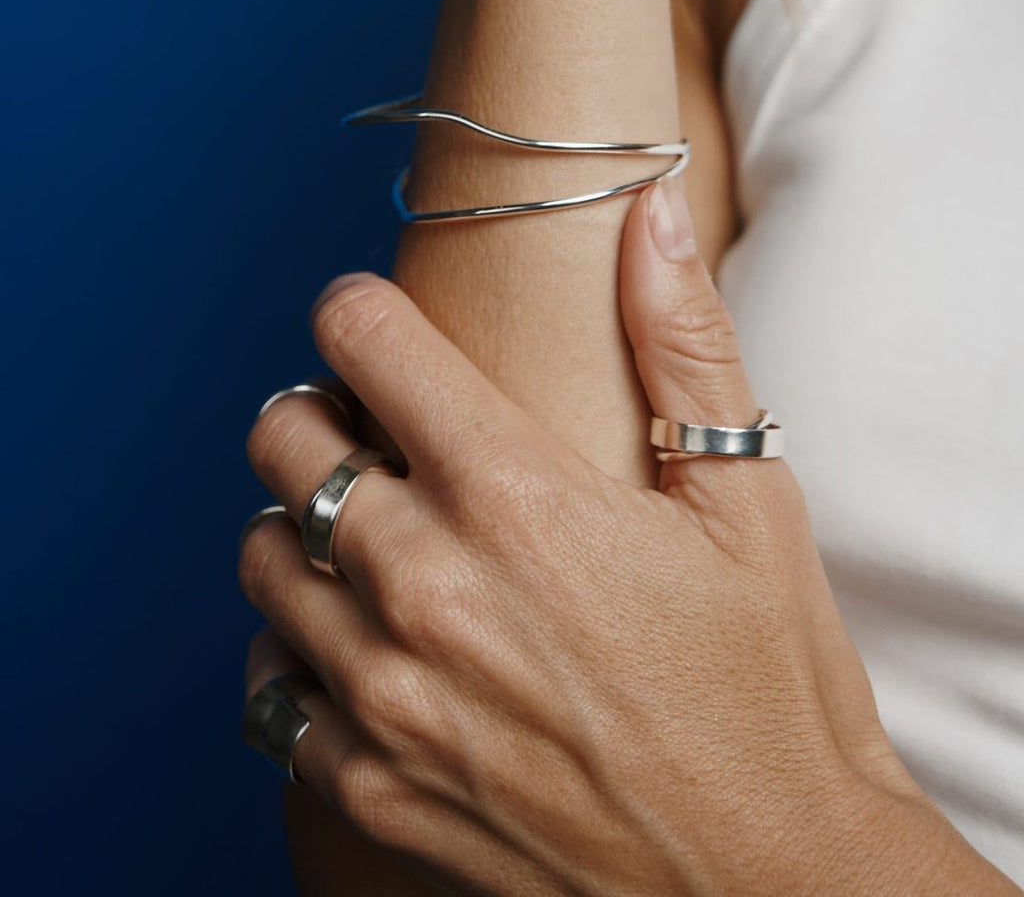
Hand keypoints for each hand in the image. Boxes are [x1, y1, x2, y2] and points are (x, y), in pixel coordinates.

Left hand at [238, 176, 939, 895]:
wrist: (769, 885)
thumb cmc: (768, 686)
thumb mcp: (748, 502)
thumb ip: (681, 344)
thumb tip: (647, 215)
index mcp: (516, 494)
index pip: (367, 340)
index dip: (359, 307)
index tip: (372, 315)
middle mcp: (427, 584)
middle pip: (285, 438)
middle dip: (316, 407)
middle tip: (370, 424)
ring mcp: (386, 695)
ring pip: (259, 556)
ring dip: (297, 523)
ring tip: (364, 530)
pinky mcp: (371, 787)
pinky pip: (270, 686)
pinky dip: (296, 647)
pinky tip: (361, 643)